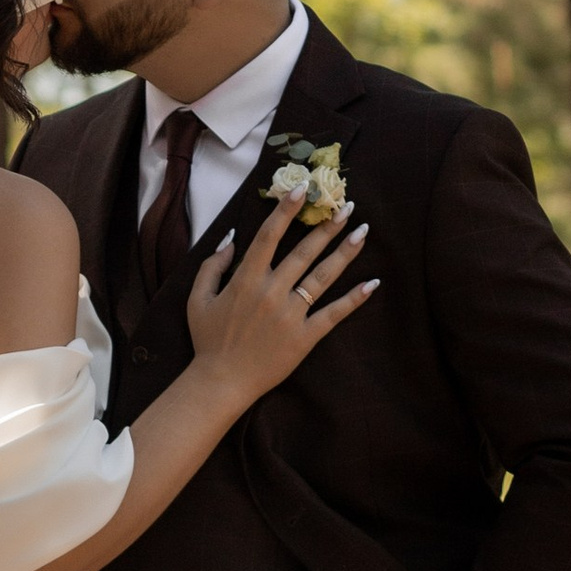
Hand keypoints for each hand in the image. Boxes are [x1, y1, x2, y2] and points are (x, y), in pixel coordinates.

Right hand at [185, 199, 377, 413]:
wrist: (220, 382)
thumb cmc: (207, 339)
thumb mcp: (198, 298)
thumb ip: (213, 265)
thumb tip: (231, 238)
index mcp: (246, 280)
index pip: (269, 236)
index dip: (285, 210)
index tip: (302, 188)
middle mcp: (272, 292)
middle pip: (304, 252)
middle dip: (327, 226)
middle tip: (346, 205)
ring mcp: (291, 315)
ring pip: (322, 277)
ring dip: (344, 252)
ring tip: (362, 231)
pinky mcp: (305, 337)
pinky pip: (333, 314)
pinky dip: (354, 299)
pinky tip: (372, 283)